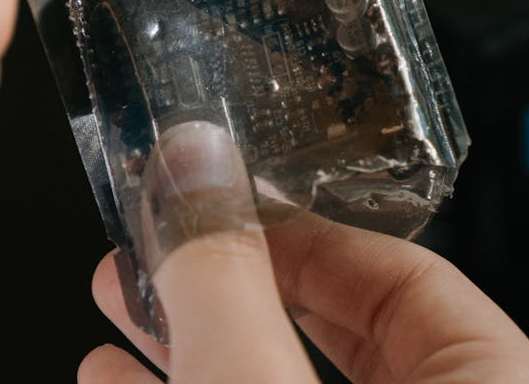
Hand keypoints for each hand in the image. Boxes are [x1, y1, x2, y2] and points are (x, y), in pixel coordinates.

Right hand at [78, 124, 528, 382]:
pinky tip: (116, 382)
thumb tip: (195, 166)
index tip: (222, 206)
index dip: (305, 232)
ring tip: (120, 306)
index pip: (413, 283)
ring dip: (192, 345)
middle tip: (157, 244)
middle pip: (339, 337)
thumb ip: (226, 279)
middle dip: (227, 286)